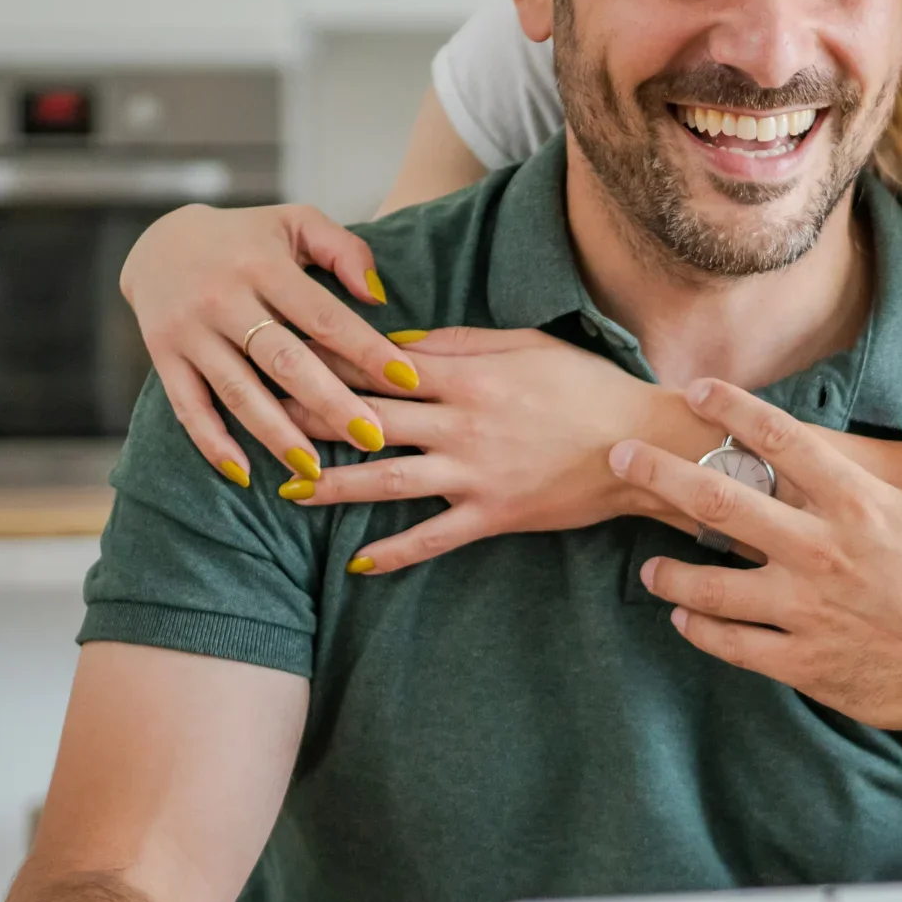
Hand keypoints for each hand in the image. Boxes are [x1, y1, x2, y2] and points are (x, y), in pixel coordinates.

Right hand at [119, 202, 417, 486]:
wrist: (158, 239)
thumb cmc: (248, 238)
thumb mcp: (296, 222)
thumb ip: (344, 250)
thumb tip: (379, 297)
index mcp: (263, 265)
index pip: (324, 314)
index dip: (367, 349)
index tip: (408, 381)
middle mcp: (223, 298)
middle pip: (284, 360)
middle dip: (331, 403)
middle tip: (372, 438)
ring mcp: (189, 330)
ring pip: (238, 391)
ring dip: (277, 434)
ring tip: (315, 471)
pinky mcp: (163, 356)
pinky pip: (187, 406)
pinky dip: (212, 443)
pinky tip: (244, 474)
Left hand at [277, 327, 672, 571]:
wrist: (641, 443)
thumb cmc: (587, 386)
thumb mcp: (526, 343)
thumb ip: (458, 340)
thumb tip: (395, 340)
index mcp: (467, 374)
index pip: (381, 364)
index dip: (328, 361)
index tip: (285, 355)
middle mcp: (462, 422)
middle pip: (370, 419)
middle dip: (310, 418)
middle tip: (260, 418)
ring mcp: (474, 472)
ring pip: (388, 479)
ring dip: (333, 486)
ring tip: (287, 491)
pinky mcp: (493, 514)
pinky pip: (433, 537)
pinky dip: (395, 553)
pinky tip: (358, 562)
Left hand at [609, 380, 901, 749]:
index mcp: (863, 506)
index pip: (780, 441)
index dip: (731, 408)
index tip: (695, 390)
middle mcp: (822, 552)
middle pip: (719, 501)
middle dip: (660, 473)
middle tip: (622, 457)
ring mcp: (806, 612)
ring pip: (709, 585)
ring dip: (669, 572)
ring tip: (648, 567)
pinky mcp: (803, 664)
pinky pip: (732, 644)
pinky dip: (700, 630)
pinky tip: (684, 620)